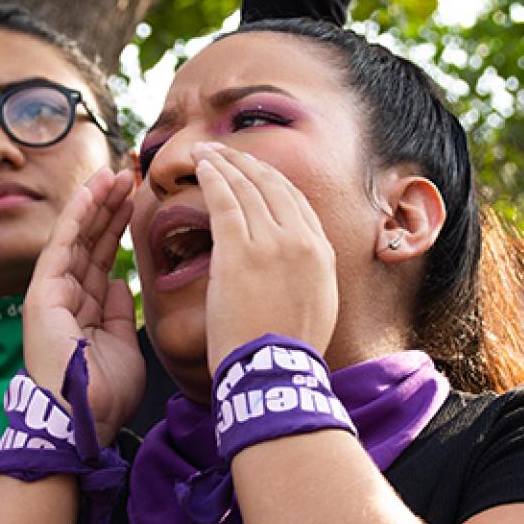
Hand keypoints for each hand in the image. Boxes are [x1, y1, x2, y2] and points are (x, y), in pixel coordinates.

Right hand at [22, 169, 142, 443]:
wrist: (83, 420)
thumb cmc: (105, 393)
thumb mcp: (124, 344)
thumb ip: (120, 312)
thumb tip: (121, 283)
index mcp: (85, 310)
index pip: (102, 258)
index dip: (118, 228)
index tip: (136, 200)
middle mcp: (66, 297)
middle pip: (89, 241)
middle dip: (109, 207)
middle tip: (129, 174)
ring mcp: (52, 293)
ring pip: (77, 237)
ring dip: (96, 203)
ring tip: (117, 173)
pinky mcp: (43, 293)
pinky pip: (63, 245)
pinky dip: (78, 216)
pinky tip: (94, 191)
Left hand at [194, 143, 338, 371]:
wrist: (274, 372)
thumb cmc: (287, 350)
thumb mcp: (317, 305)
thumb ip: (307, 274)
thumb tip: (292, 264)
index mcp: (322, 253)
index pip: (297, 202)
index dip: (272, 181)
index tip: (253, 172)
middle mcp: (301, 240)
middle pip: (273, 186)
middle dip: (246, 163)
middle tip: (225, 151)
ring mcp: (271, 243)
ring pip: (246, 187)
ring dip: (224, 163)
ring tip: (207, 152)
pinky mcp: (240, 251)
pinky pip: (224, 201)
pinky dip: (213, 178)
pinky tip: (201, 167)